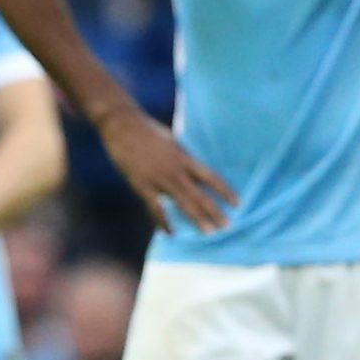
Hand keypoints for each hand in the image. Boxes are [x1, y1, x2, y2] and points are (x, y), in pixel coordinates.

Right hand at [99, 104, 235, 233]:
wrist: (122, 126)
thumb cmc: (147, 130)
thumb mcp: (172, 141)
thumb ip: (182, 158)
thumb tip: (193, 171)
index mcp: (184, 157)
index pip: (210, 177)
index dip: (224, 190)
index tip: (237, 203)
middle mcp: (175, 170)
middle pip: (199, 194)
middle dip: (214, 211)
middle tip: (227, 226)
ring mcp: (158, 179)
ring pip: (182, 203)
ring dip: (196, 218)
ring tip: (208, 232)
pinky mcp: (142, 185)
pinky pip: (155, 208)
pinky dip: (163, 222)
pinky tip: (170, 233)